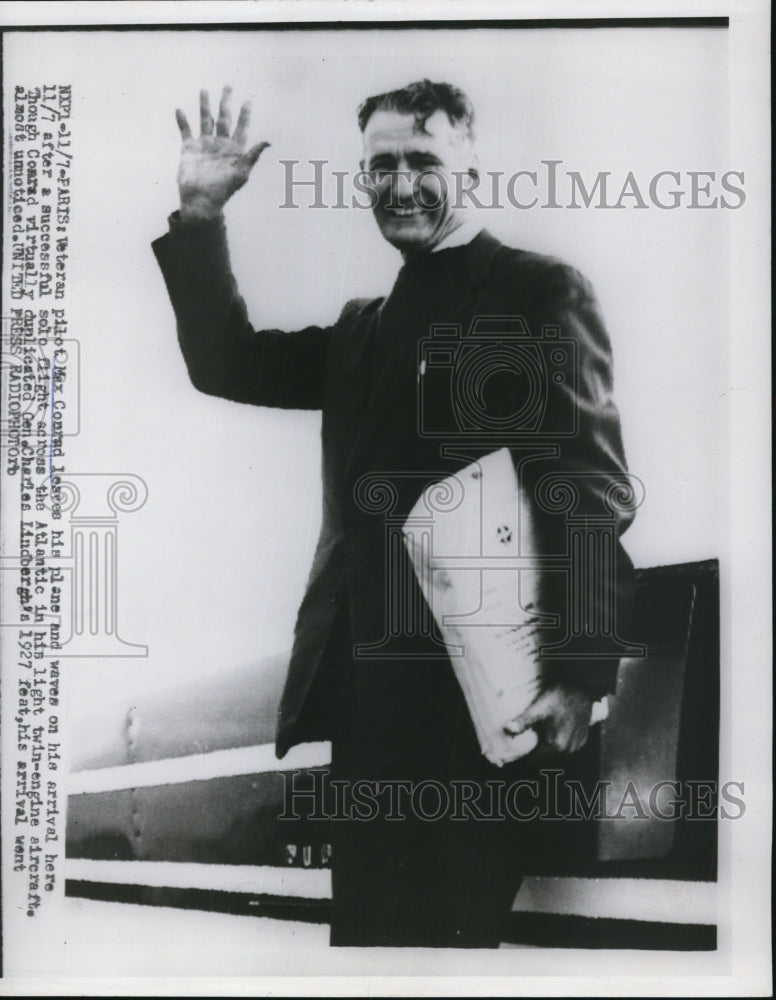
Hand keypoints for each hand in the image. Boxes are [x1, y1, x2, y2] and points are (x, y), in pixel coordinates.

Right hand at [175, 86, 269, 220]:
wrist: (201, 200)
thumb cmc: (224, 190)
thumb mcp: (242, 172)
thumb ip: (254, 155)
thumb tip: (269, 141)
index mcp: (234, 150)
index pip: (241, 128)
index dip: (245, 115)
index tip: (247, 101)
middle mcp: (219, 145)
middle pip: (223, 119)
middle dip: (225, 103)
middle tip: (228, 86)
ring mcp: (204, 146)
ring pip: (204, 121)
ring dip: (204, 106)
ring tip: (204, 90)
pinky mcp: (189, 150)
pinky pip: (185, 131)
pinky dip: (182, 121)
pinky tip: (179, 110)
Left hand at [505, 683, 592, 753]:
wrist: (582, 687)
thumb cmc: (560, 696)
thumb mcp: (539, 708)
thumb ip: (524, 721)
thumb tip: (508, 728)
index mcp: (557, 746)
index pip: (535, 760)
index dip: (524, 756)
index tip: (515, 749)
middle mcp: (569, 750)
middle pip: (545, 757)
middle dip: (535, 750)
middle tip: (524, 739)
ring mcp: (577, 745)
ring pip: (555, 752)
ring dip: (546, 746)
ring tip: (537, 734)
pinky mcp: (581, 739)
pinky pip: (565, 746)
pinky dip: (557, 742)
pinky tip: (551, 730)